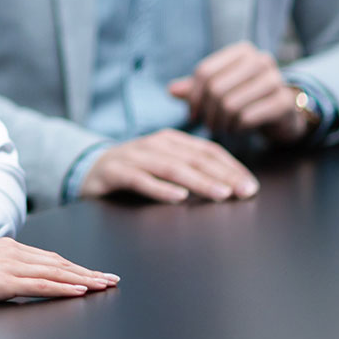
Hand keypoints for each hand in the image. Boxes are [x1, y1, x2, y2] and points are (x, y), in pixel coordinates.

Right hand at [0, 237, 118, 302]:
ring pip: (55, 272)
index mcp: (5, 248)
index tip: (93, 273)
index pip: (48, 258)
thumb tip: (14, 280)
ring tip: (104, 285)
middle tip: (111, 279)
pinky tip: (81, 290)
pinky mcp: (1, 281)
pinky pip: (40, 284)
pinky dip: (64, 287)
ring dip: (84, 279)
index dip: (74, 266)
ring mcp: (7, 266)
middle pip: (58, 263)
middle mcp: (11, 252)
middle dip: (87, 271)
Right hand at [79, 128, 258, 202]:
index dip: (231, 167)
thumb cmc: (134, 171)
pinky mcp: (114, 172)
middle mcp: (154, 144)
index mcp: (170, 140)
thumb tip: (230, 184)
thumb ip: (190, 169)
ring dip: (199, 181)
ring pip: (171, 168)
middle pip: (193, 158)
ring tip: (221, 194)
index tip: (251, 185)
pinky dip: (160, 188)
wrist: (87, 170)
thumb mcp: (163, 165)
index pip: (207, 150)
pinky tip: (178, 197)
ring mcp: (133, 157)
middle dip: (222, 175)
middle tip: (244, 192)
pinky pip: (140, 180)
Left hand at [168, 42, 310, 143]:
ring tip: (223, 128)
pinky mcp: (283, 102)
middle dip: (207, 113)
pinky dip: (237, 128)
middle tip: (209, 126)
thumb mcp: (218, 90)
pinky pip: (246, 118)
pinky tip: (238, 129)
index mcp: (242, 51)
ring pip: (230, 104)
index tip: (193, 114)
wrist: (282, 114)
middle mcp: (260, 60)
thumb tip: (171, 90)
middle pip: (216, 88)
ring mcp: (275, 80)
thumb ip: (194, 89)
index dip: (193, 97)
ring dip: (221, 123)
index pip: (204, 72)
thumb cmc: (245, 98)